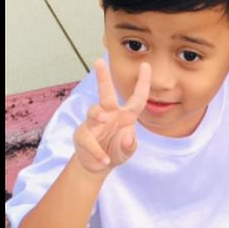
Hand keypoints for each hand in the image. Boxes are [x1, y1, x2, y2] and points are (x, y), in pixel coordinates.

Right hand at [73, 59, 150, 173]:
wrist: (97, 166)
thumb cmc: (116, 151)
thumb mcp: (126, 152)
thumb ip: (129, 146)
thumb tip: (129, 137)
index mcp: (125, 116)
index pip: (136, 99)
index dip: (142, 83)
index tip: (145, 65)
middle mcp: (109, 115)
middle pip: (106, 94)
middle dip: (103, 78)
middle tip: (99, 61)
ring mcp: (94, 124)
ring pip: (94, 112)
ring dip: (98, 113)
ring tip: (103, 119)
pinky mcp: (83, 136)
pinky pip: (89, 141)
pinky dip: (98, 152)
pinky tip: (105, 160)